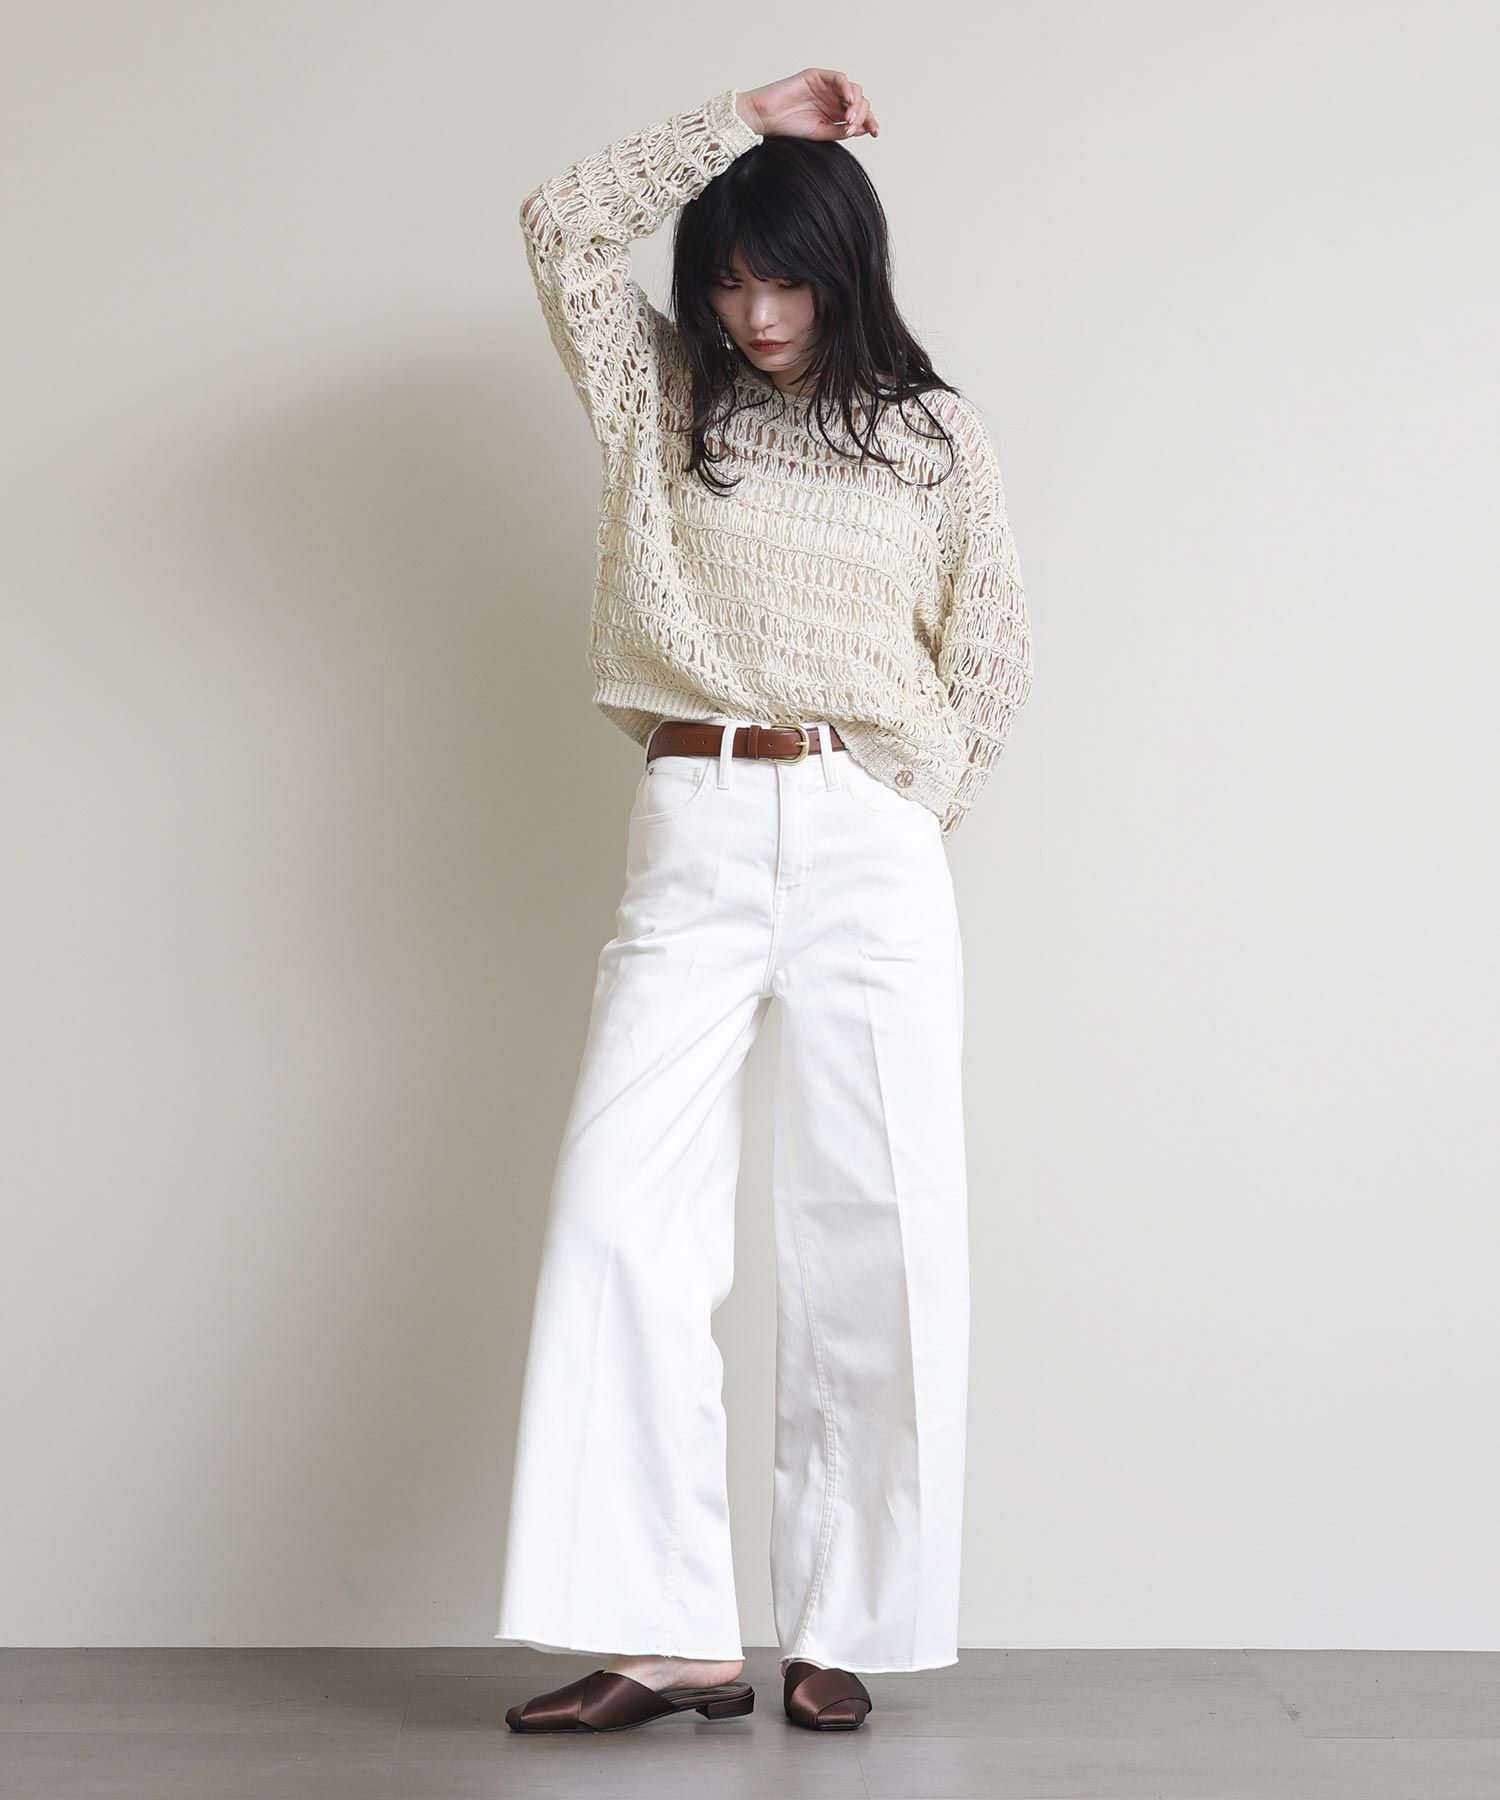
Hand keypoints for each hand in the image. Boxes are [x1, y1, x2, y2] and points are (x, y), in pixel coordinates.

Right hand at [738, 69, 879, 141]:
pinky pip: (839, 78)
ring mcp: (826, 88)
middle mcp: (833, 100)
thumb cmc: (788, 128)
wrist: (765, 118)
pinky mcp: (817, 76)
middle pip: (860, 102)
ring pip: (853, 89)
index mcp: (834, 114)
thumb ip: (841, 130)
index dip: (870, 122)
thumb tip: (864, 128)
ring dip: (855, 103)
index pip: (859, 115)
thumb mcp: (820, 133)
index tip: (876, 133)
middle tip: (852, 126)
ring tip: (849, 117)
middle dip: (862, 114)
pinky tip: (847, 100)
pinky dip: (846, 87)